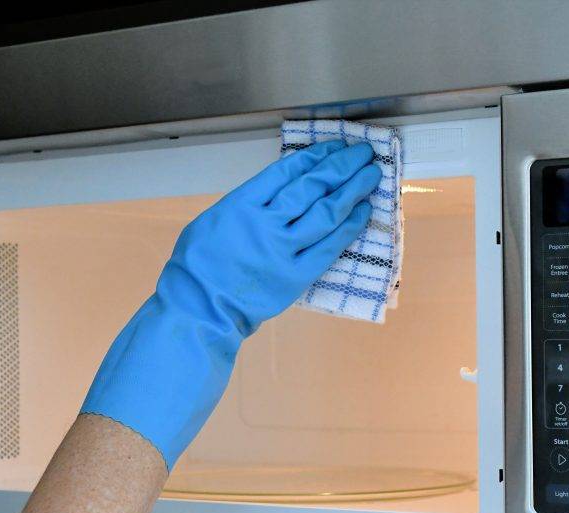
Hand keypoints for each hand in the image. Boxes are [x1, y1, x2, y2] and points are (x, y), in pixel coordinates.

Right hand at [82, 140, 379, 466]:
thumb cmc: (198, 267)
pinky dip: (349, 227)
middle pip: (312, 187)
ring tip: (370, 175)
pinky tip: (363, 211)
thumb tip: (278, 191)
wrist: (198, 309)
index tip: (333, 148)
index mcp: (241, 205)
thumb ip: (246, 204)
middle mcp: (265, 223)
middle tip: (362, 154)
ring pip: (326, 212)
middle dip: (341, 166)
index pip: (286, 172)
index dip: (314, 157)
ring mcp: (283, 250)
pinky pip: (329, 247)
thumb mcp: (213, 221)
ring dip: (352, 191)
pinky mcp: (296, 276)